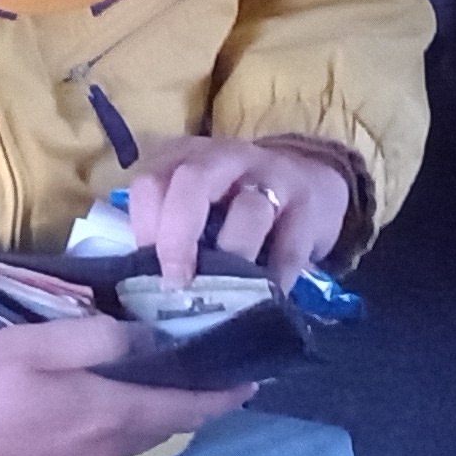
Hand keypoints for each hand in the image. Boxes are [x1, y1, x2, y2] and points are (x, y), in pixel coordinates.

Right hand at [0, 316, 251, 455]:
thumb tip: (147, 339)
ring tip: (163, 376)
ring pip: (132, 438)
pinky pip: (101, 450)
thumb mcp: (32, 344)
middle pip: (164, 425)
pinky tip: (103, 402)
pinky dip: (117, 424)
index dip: (225, 394)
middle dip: (193, 398)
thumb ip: (96, 340)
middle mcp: (103, 454)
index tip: (256, 377)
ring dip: (154, 411)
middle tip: (213, 366)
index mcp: (107, 416)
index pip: (186, 407)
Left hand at [125, 135, 353, 286]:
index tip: (147, 270)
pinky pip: (289, 245)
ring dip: (232, 256)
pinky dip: (275, 277)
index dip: (145, 228)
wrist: (312, 184)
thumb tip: (144, 287)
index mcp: (185, 158)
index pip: (151, 182)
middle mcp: (224, 157)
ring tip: (225, 294)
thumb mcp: (199, 203)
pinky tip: (265, 297)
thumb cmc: (237, 204)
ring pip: (248, 209)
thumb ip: (170, 229)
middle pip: (192, 182)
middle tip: (179, 282)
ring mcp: (271, 175)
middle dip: (179, 237)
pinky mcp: (308, 203)